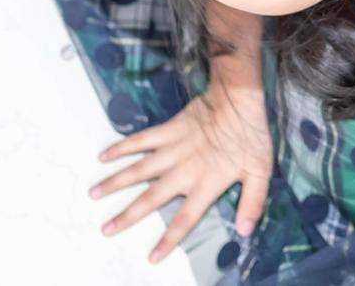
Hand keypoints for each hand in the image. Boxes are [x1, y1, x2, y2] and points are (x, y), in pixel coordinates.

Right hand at [90, 69, 271, 263]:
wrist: (238, 98)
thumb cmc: (251, 135)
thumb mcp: (261, 172)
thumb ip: (253, 203)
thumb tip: (245, 231)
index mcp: (206, 183)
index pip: (185, 218)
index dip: (169, 239)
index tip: (152, 256)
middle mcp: (184, 170)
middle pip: (151, 198)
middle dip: (128, 215)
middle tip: (106, 229)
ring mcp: (173, 149)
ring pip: (139, 170)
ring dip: (115, 182)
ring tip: (93, 194)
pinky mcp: (168, 130)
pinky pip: (141, 140)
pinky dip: (122, 147)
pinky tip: (103, 156)